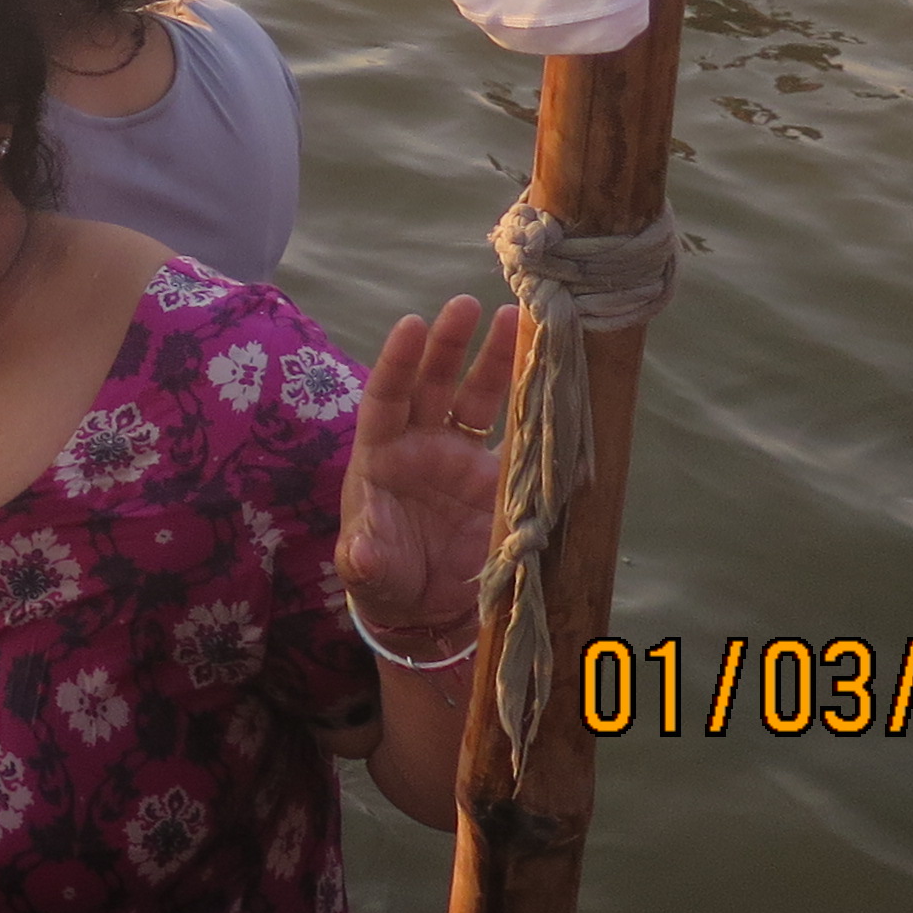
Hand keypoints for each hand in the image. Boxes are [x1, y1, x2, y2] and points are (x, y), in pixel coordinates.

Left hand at [335, 294, 517, 646]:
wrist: (426, 608)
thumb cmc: (384, 577)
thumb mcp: (368, 570)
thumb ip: (365, 557)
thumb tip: (360, 552)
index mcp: (382, 453)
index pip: (386, 397)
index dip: (398, 362)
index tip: (412, 324)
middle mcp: (422, 444)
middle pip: (434, 383)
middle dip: (450, 344)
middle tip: (468, 304)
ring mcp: (462, 458)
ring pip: (478, 398)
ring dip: (495, 360)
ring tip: (515, 319)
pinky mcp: (497, 480)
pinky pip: (518, 439)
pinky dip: (533, 412)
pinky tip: (552, 380)